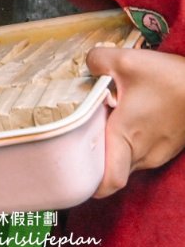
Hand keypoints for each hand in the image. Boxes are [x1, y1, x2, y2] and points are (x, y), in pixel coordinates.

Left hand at [85, 46, 184, 196]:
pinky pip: (142, 155)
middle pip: (112, 172)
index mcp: (125, 138)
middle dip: (96, 163)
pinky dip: (131, 145)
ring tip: (105, 126)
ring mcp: (159, 154)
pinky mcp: (170, 148)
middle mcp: (143, 153)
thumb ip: (96, 61)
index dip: (90, 185)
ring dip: (114, 151)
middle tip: (81, 141)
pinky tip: (128, 122)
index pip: (108, 182)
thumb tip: (87, 66)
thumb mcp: (126, 61)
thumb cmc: (172, 77)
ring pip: (128, 163)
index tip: (74, 174)